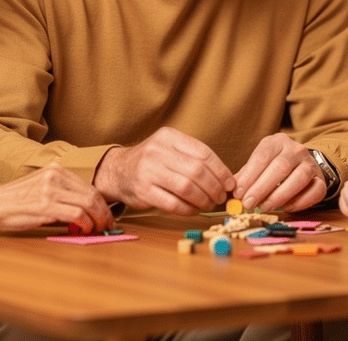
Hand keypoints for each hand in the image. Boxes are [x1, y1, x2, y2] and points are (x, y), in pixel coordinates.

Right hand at [0, 165, 114, 233]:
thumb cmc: (16, 201)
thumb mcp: (42, 188)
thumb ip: (62, 194)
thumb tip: (86, 212)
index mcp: (57, 169)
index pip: (89, 186)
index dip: (102, 203)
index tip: (106, 215)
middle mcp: (55, 175)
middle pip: (93, 194)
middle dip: (104, 212)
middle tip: (108, 225)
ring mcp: (50, 189)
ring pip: (88, 203)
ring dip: (98, 219)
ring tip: (98, 229)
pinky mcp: (45, 204)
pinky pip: (76, 213)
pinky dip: (85, 223)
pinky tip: (84, 229)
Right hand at [92, 127, 235, 215]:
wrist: (118, 171)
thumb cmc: (152, 162)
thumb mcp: (170, 148)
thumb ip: (194, 158)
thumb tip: (226, 179)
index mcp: (169, 137)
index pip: (203, 153)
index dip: (221, 171)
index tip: (230, 183)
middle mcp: (157, 151)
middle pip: (197, 171)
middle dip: (214, 187)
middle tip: (221, 197)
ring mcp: (148, 171)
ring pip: (187, 188)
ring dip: (203, 200)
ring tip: (209, 204)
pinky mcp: (143, 191)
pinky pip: (173, 203)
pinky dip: (188, 209)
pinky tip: (193, 209)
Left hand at [233, 134, 324, 212]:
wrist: (301, 164)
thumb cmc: (273, 166)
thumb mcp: (258, 165)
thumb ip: (244, 177)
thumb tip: (229, 194)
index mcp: (277, 142)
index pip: (263, 156)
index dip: (250, 175)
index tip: (238, 192)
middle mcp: (296, 149)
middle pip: (281, 166)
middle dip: (262, 187)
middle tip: (248, 203)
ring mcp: (311, 163)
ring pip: (299, 177)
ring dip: (280, 194)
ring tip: (264, 207)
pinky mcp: (321, 180)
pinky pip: (315, 190)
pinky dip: (301, 201)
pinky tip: (286, 208)